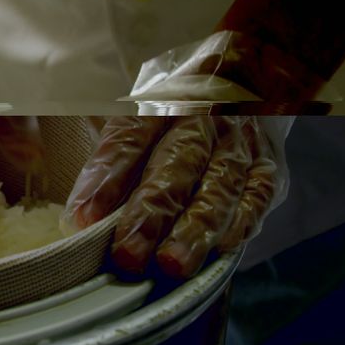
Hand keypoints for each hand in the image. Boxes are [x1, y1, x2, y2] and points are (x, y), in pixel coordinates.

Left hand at [63, 116, 282, 278]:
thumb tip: (78, 218)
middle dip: (151, 213)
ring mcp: (239, 140)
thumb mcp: (125, 111)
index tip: (82, 218)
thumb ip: (103, 156)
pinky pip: (257, 194)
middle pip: (177, 163)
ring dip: (194, 229)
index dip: (105, 179)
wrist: (240, 81)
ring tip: (172, 264)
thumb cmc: (166, 113)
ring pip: (219, 185)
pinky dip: (239, 222)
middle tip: (128, 254)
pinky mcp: (267, 165)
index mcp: (159, 97)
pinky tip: (219, 248)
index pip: (129, 137)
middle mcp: (204, 115)